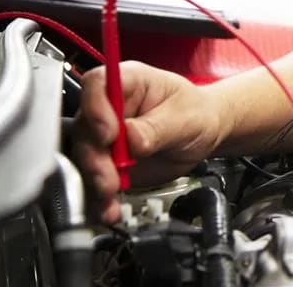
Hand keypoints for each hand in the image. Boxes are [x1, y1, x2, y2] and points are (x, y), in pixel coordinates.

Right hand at [73, 61, 229, 222]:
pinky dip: (101, 197)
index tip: (109, 134)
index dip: (96, 108)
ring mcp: (107, 135)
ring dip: (95, 179)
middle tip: (109, 176)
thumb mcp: (185, 117)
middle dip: (95, 156)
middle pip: (86, 126)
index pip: (97, 84)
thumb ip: (157, 128)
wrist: (206, 134)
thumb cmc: (196, 113)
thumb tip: (132, 139)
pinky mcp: (110, 161)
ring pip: (87, 156)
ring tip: (110, 196)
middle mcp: (110, 107)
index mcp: (129, 82)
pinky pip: (98, 179)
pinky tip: (109, 208)